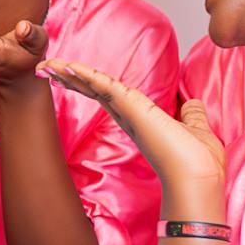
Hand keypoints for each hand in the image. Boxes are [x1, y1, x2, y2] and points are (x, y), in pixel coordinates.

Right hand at [40, 60, 224, 188]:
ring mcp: (128, 113)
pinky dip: (88, 75)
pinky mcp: (133, 109)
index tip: (69, 73)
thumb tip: (193, 103)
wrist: (199, 179)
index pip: (108, 94)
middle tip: (45, 68)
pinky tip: (70, 67)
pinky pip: (106, 86)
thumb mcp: (196, 129)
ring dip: (70, 74)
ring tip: (46, 65)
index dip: (88, 82)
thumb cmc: (199, 163)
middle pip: (92, 90)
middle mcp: (128, 116)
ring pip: (94, 87)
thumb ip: (192, 114)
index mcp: (139, 119)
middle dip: (69, 78)